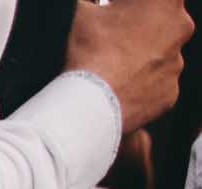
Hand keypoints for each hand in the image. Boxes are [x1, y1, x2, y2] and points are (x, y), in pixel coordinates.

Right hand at [68, 0, 192, 132]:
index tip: (117, 10)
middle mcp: (180, 28)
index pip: (154, 0)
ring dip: (139, 58)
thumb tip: (88, 9)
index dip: (132, 5)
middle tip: (111, 38)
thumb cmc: (91, 53)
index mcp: (165, 2)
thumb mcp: (83, 14)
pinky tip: (117, 87)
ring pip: (158, 55)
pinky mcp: (169, 92)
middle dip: (138, 28)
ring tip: (110, 67)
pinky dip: (138, 86)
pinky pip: (154, 85)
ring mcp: (176, 62)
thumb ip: (93, 7)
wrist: (91, 102)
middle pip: (161, 23)